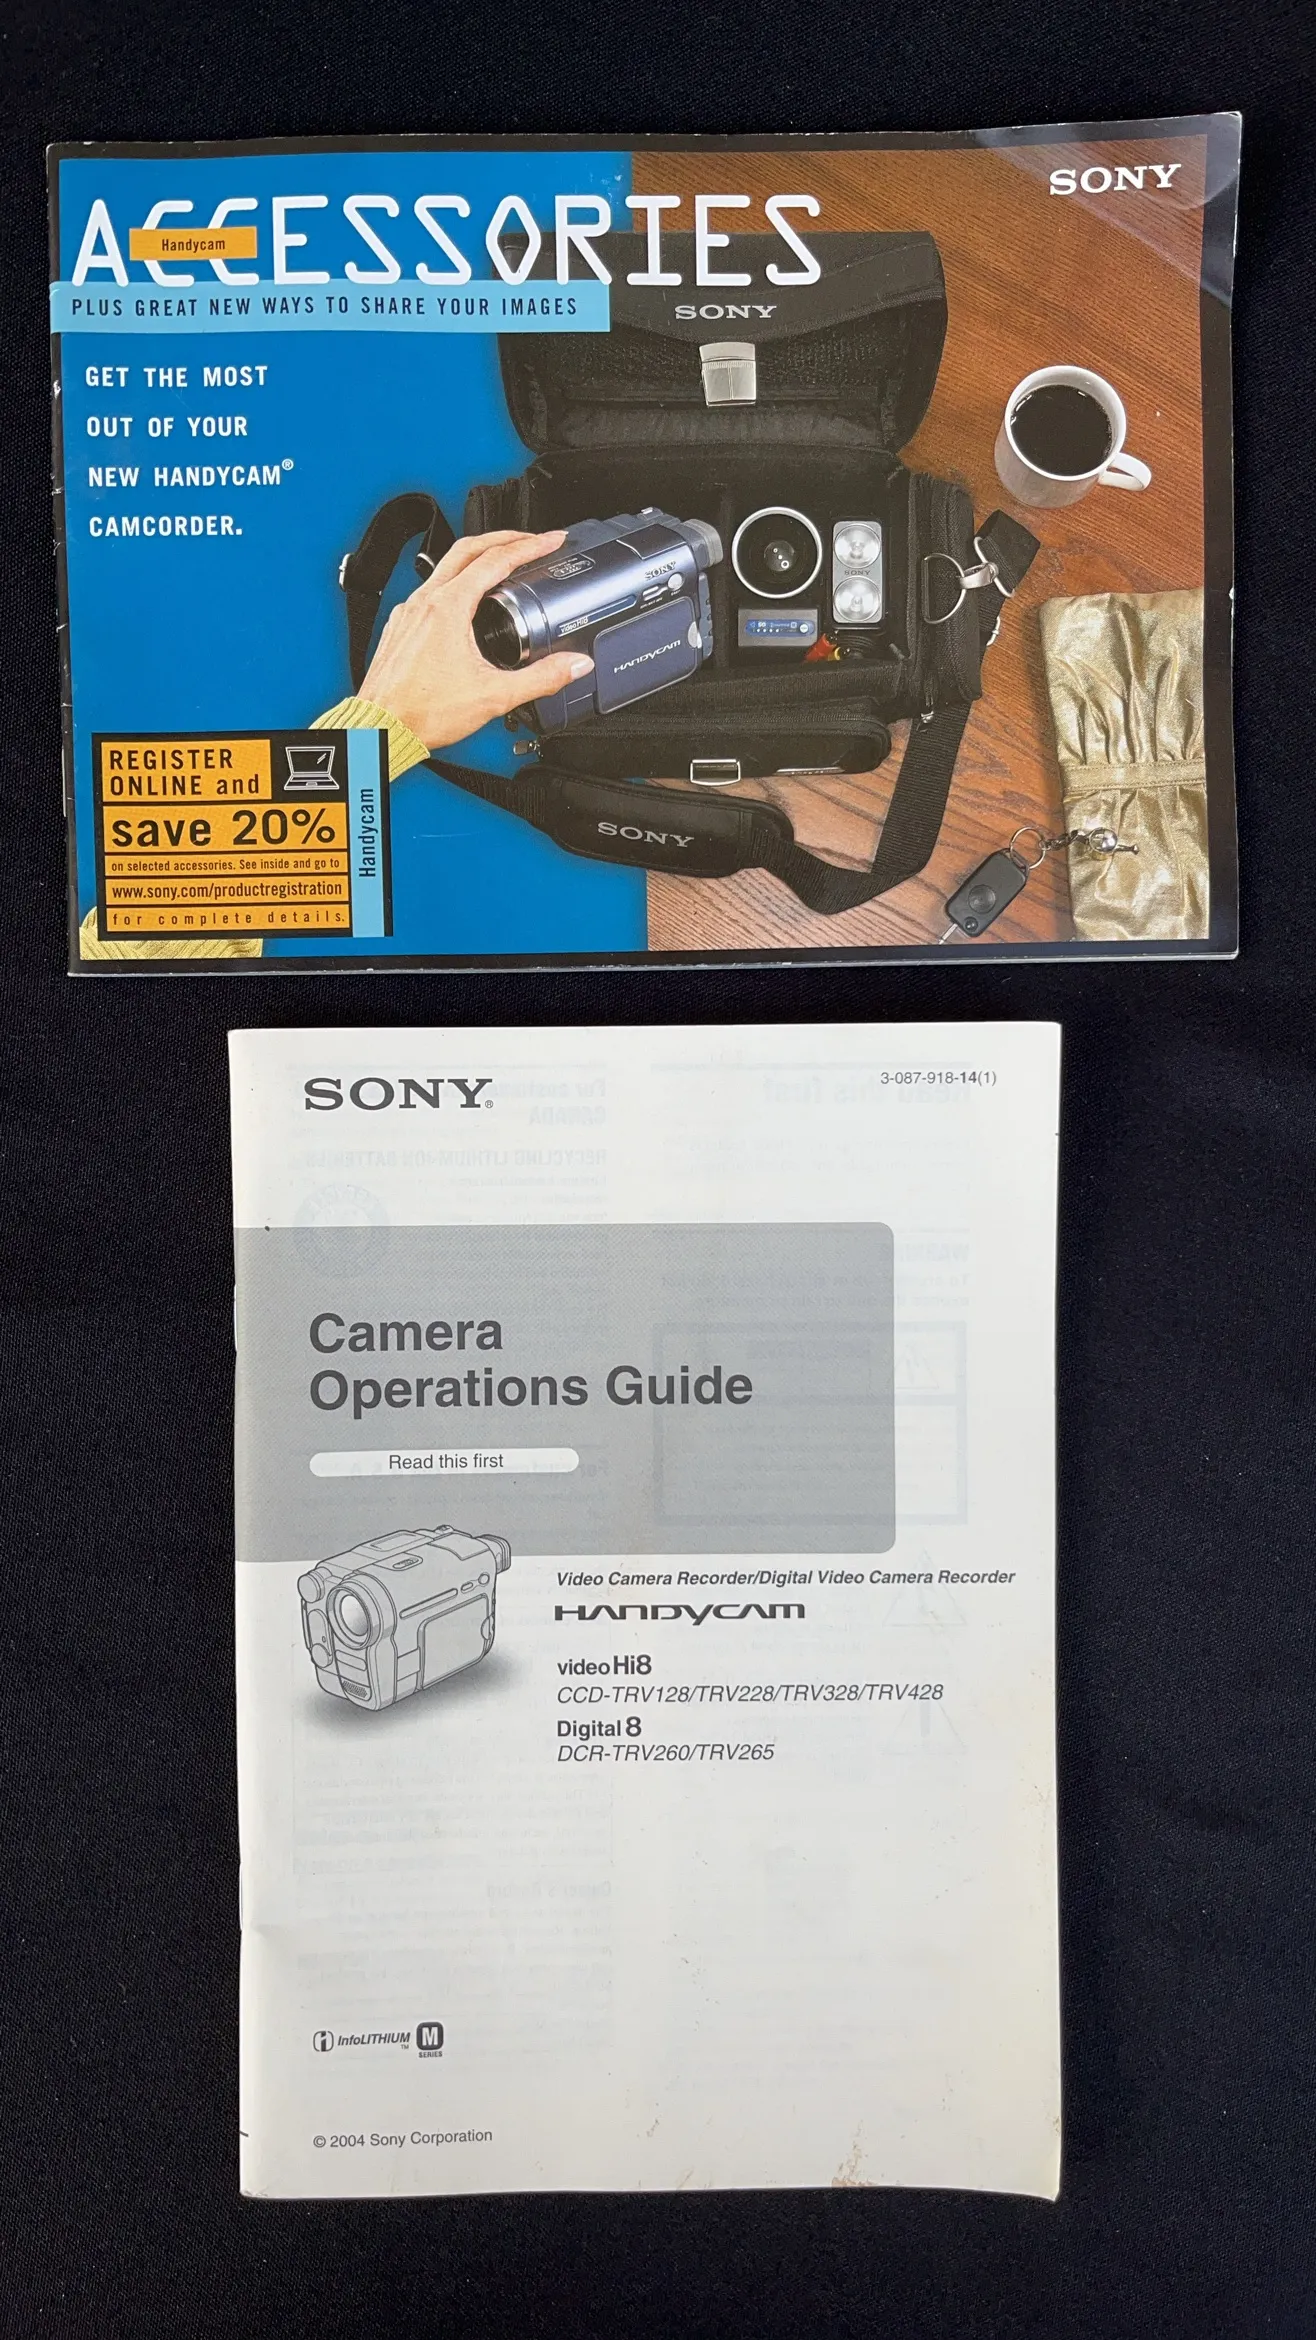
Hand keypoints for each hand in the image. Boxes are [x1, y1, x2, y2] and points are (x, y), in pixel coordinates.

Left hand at [359, 528, 593, 750]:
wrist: (381, 729)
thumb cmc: (423, 712)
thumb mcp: (494, 696)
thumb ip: (541, 679)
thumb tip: (574, 665)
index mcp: (449, 607)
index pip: (496, 559)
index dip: (530, 545)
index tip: (551, 540)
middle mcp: (425, 601)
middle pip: (468, 548)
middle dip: (504, 538)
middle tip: (530, 540)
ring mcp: (409, 611)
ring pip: (446, 567)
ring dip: (478, 558)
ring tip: (502, 564)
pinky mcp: (401, 626)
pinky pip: (430, 591)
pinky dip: (455, 584)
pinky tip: (466, 603)